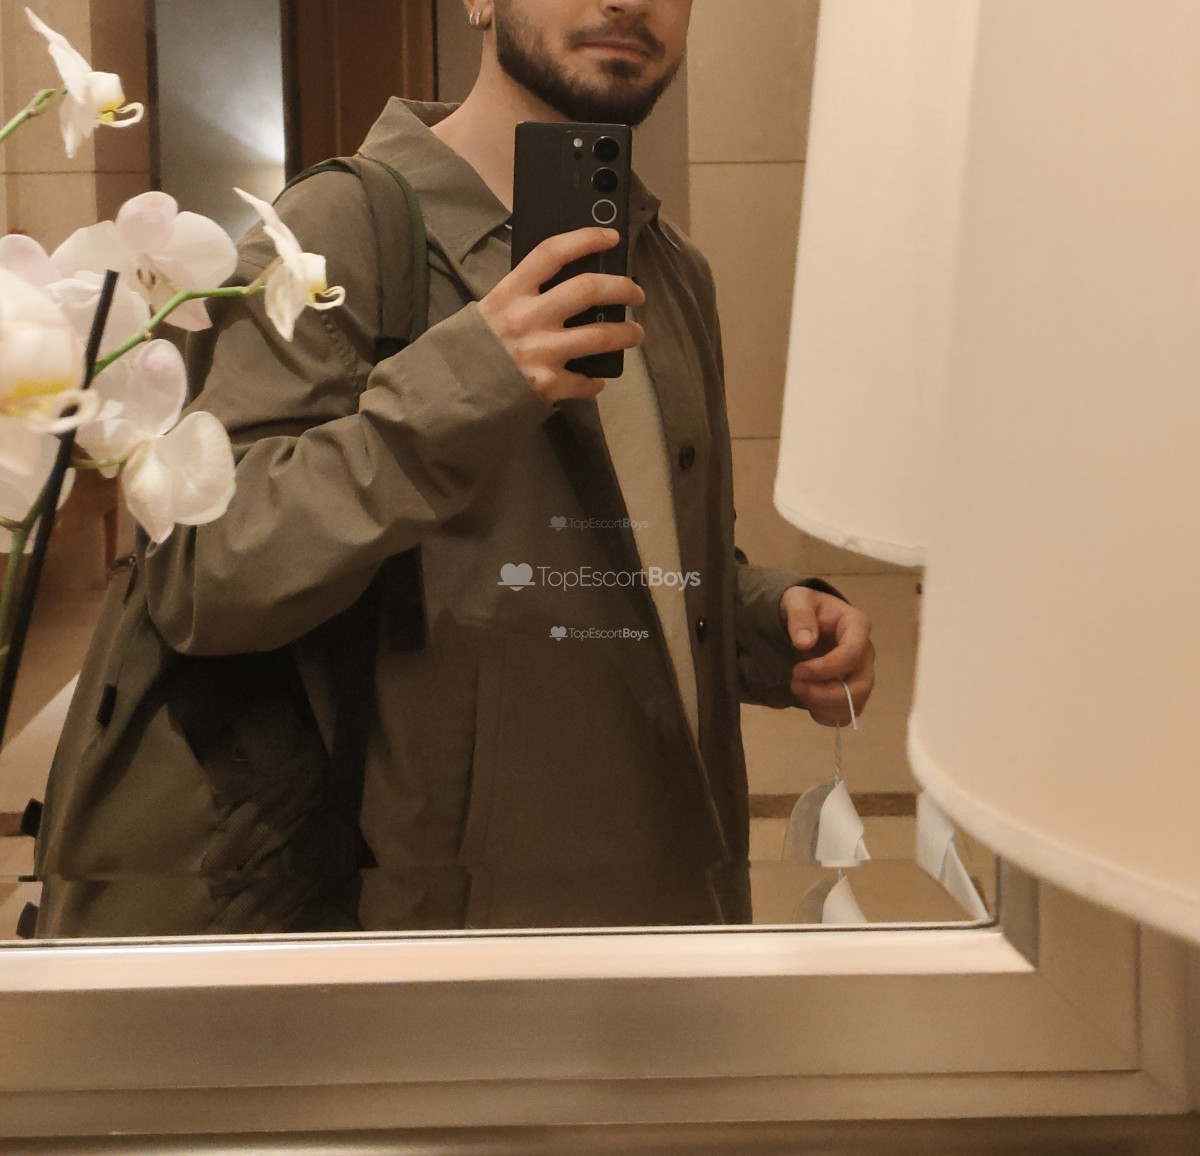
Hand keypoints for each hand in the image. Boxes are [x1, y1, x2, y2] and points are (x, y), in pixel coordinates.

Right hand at [479, 227, 644, 403]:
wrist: (452, 389)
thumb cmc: (473, 345)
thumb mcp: (493, 308)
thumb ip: (524, 295)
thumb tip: (567, 284)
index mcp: (512, 292)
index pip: (552, 252)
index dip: (586, 239)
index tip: (611, 238)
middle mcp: (529, 317)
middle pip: (588, 289)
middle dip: (622, 288)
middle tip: (636, 294)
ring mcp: (540, 351)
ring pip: (600, 336)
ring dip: (626, 333)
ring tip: (635, 334)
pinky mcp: (546, 384)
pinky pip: (583, 381)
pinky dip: (594, 382)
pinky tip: (597, 381)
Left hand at [780, 586, 874, 726]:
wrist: (806, 618)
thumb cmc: (805, 606)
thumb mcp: (797, 600)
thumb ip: (800, 616)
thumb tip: (804, 642)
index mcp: (857, 626)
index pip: (854, 653)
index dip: (827, 668)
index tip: (798, 671)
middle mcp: (866, 653)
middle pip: (861, 685)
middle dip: (825, 693)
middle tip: (795, 684)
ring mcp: (861, 674)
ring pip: (854, 704)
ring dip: (823, 705)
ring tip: (798, 690)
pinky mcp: (851, 690)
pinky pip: (846, 713)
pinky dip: (826, 715)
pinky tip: (807, 702)